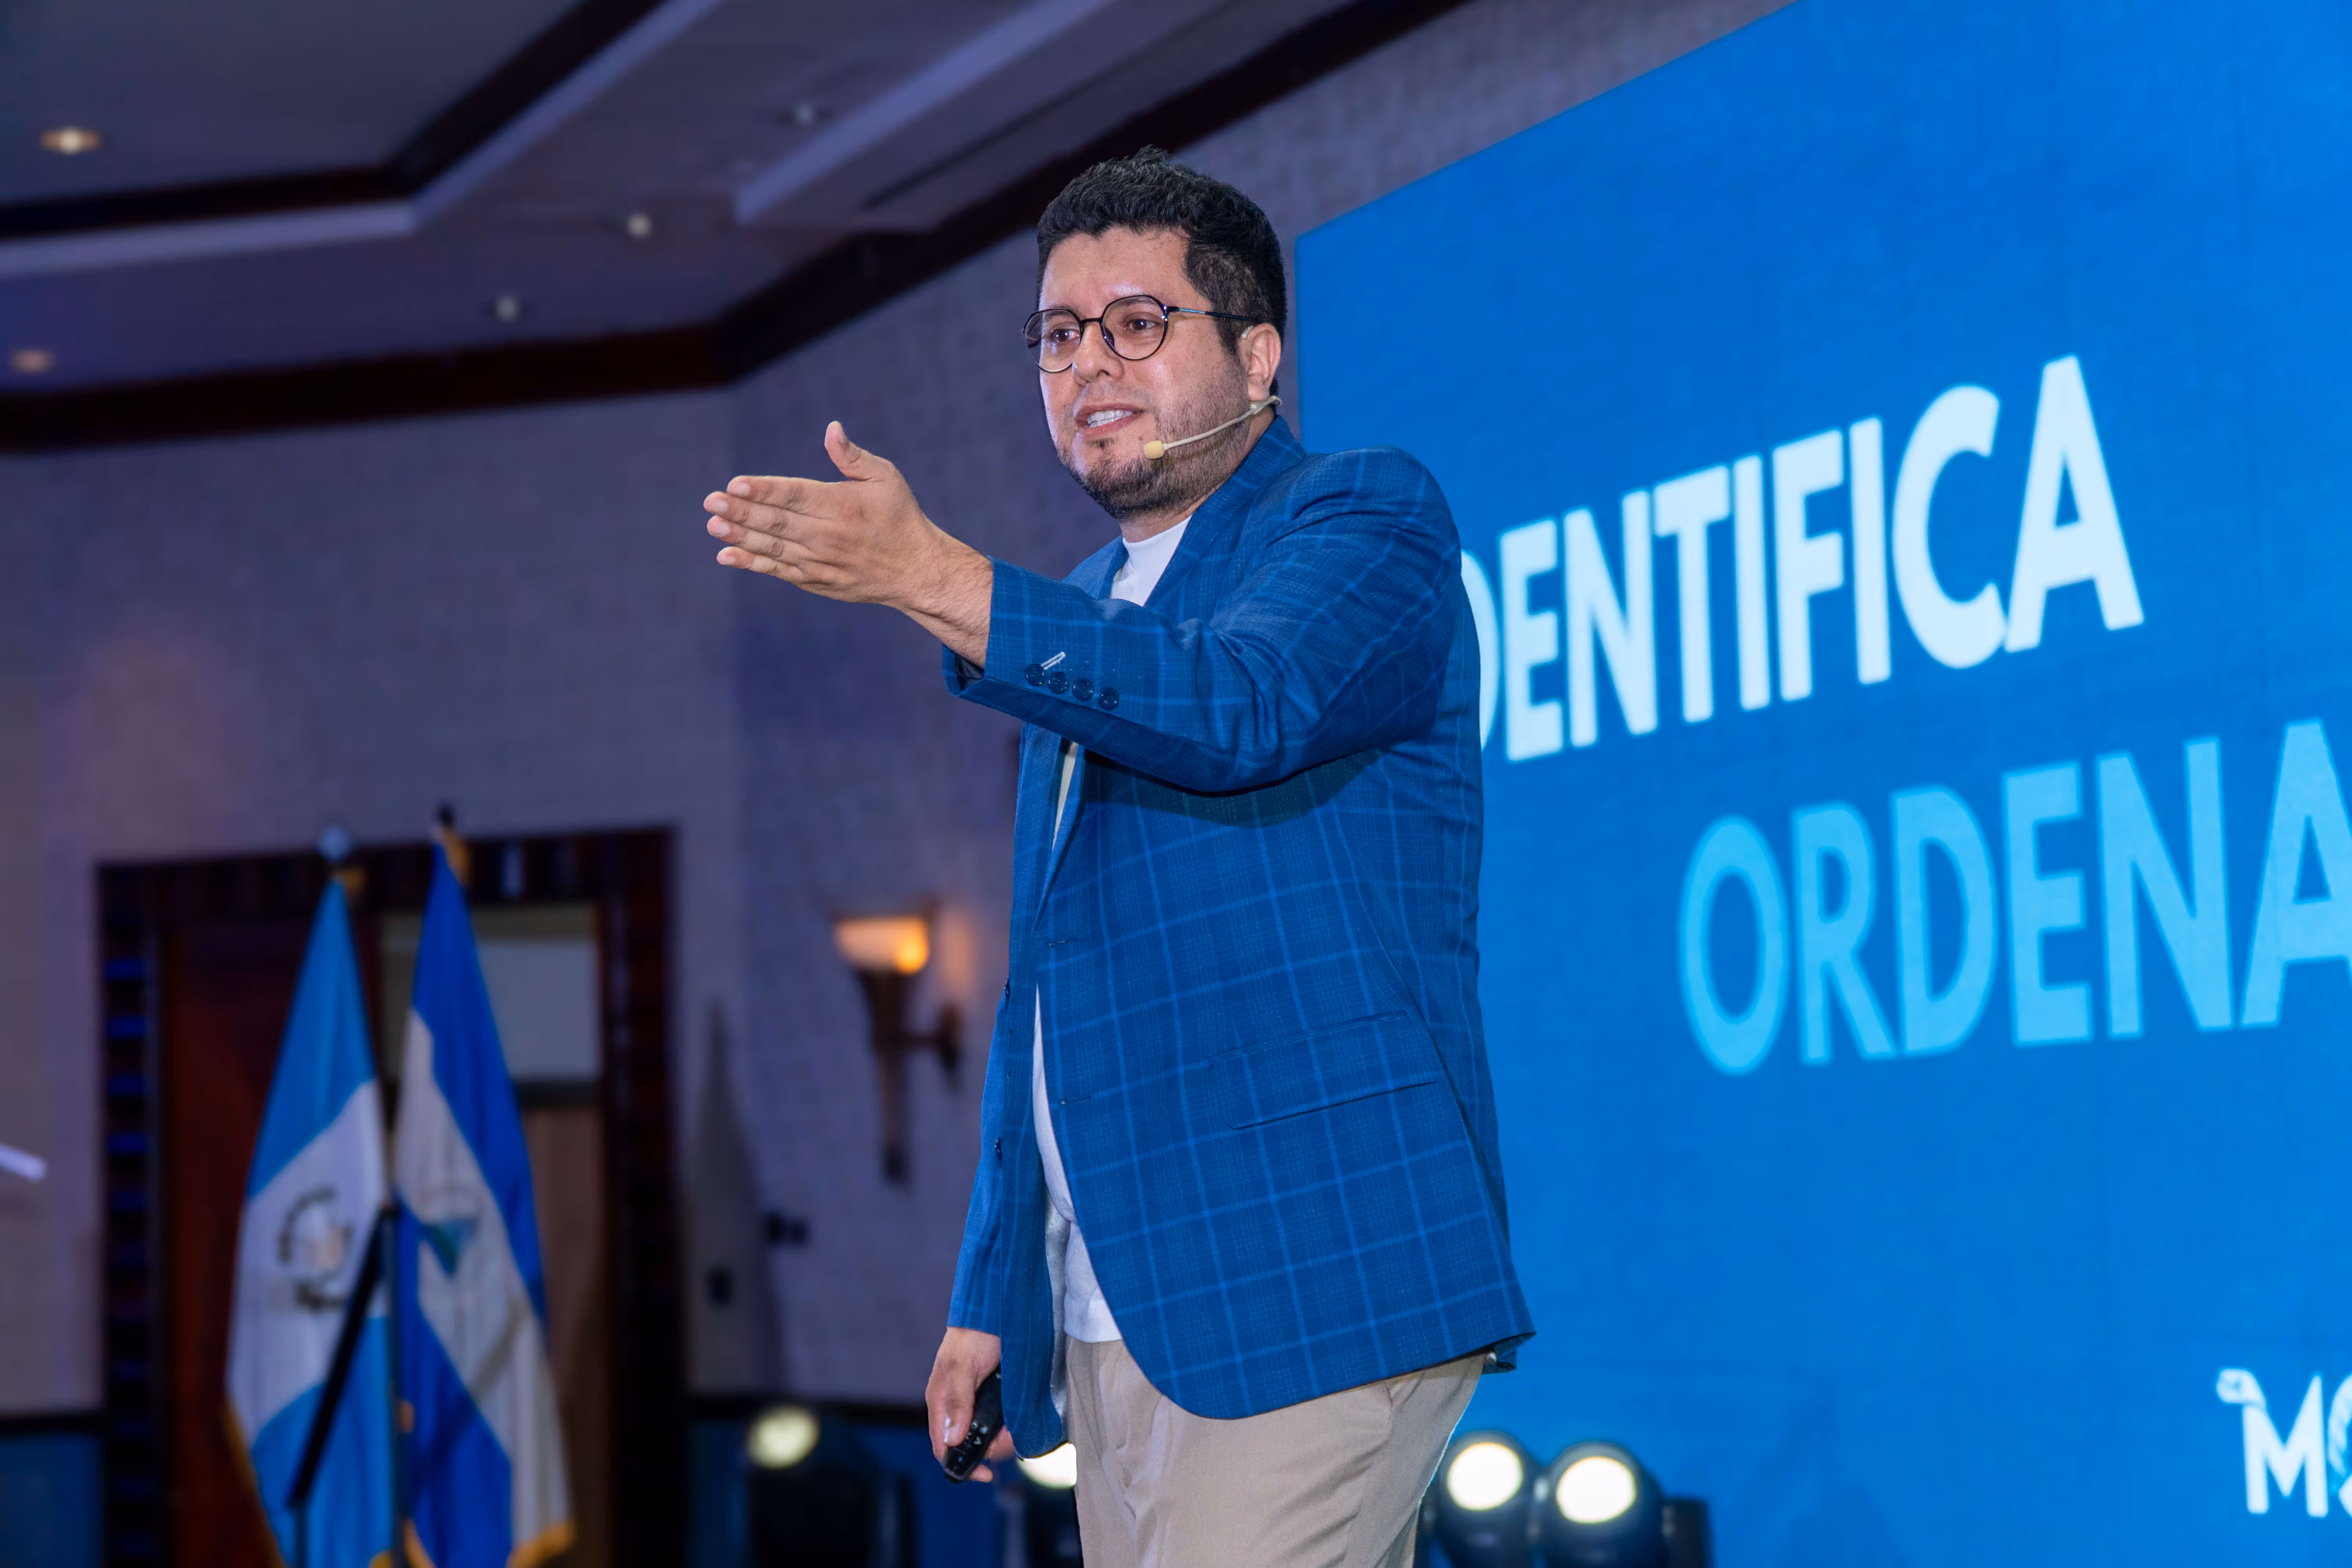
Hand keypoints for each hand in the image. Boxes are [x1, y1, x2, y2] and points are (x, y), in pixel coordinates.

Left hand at [704, 421, 992, 661]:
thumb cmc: (900, 517)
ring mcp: (819, 562)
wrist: (916, 571)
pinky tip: (727, 555)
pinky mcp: (815, 581)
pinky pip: (778, 571)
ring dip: (740, 537)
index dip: (763, 490)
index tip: (734, 485)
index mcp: (842, 506)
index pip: (794, 495)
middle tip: (711, 503)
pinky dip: (752, 563)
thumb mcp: (886, 478)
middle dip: (741, 512)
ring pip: (773, 547)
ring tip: (713, 526)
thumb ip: (852, 456)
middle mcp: (828, 536)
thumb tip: (831, 428)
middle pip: (777, 522)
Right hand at [926, 1326, 1014, 1480]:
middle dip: (988, 1449)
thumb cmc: (973, 1336)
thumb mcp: (963, 1368)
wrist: (996, 1310)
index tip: (985, 1474)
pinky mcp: (990, 1397)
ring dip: (1001, 1439)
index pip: (942, 1447)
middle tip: (1009, 1441)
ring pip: (984, 1436)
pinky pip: (997, 1422)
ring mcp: (973, 1403)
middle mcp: (955, 1407)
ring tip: (1016, 1430)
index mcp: (940, 1402)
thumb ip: (958, 1402)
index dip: (961, 1465)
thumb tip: (952, 1441)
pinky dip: (1007, 1427)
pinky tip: (1017, 1421)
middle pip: (966, 1445)